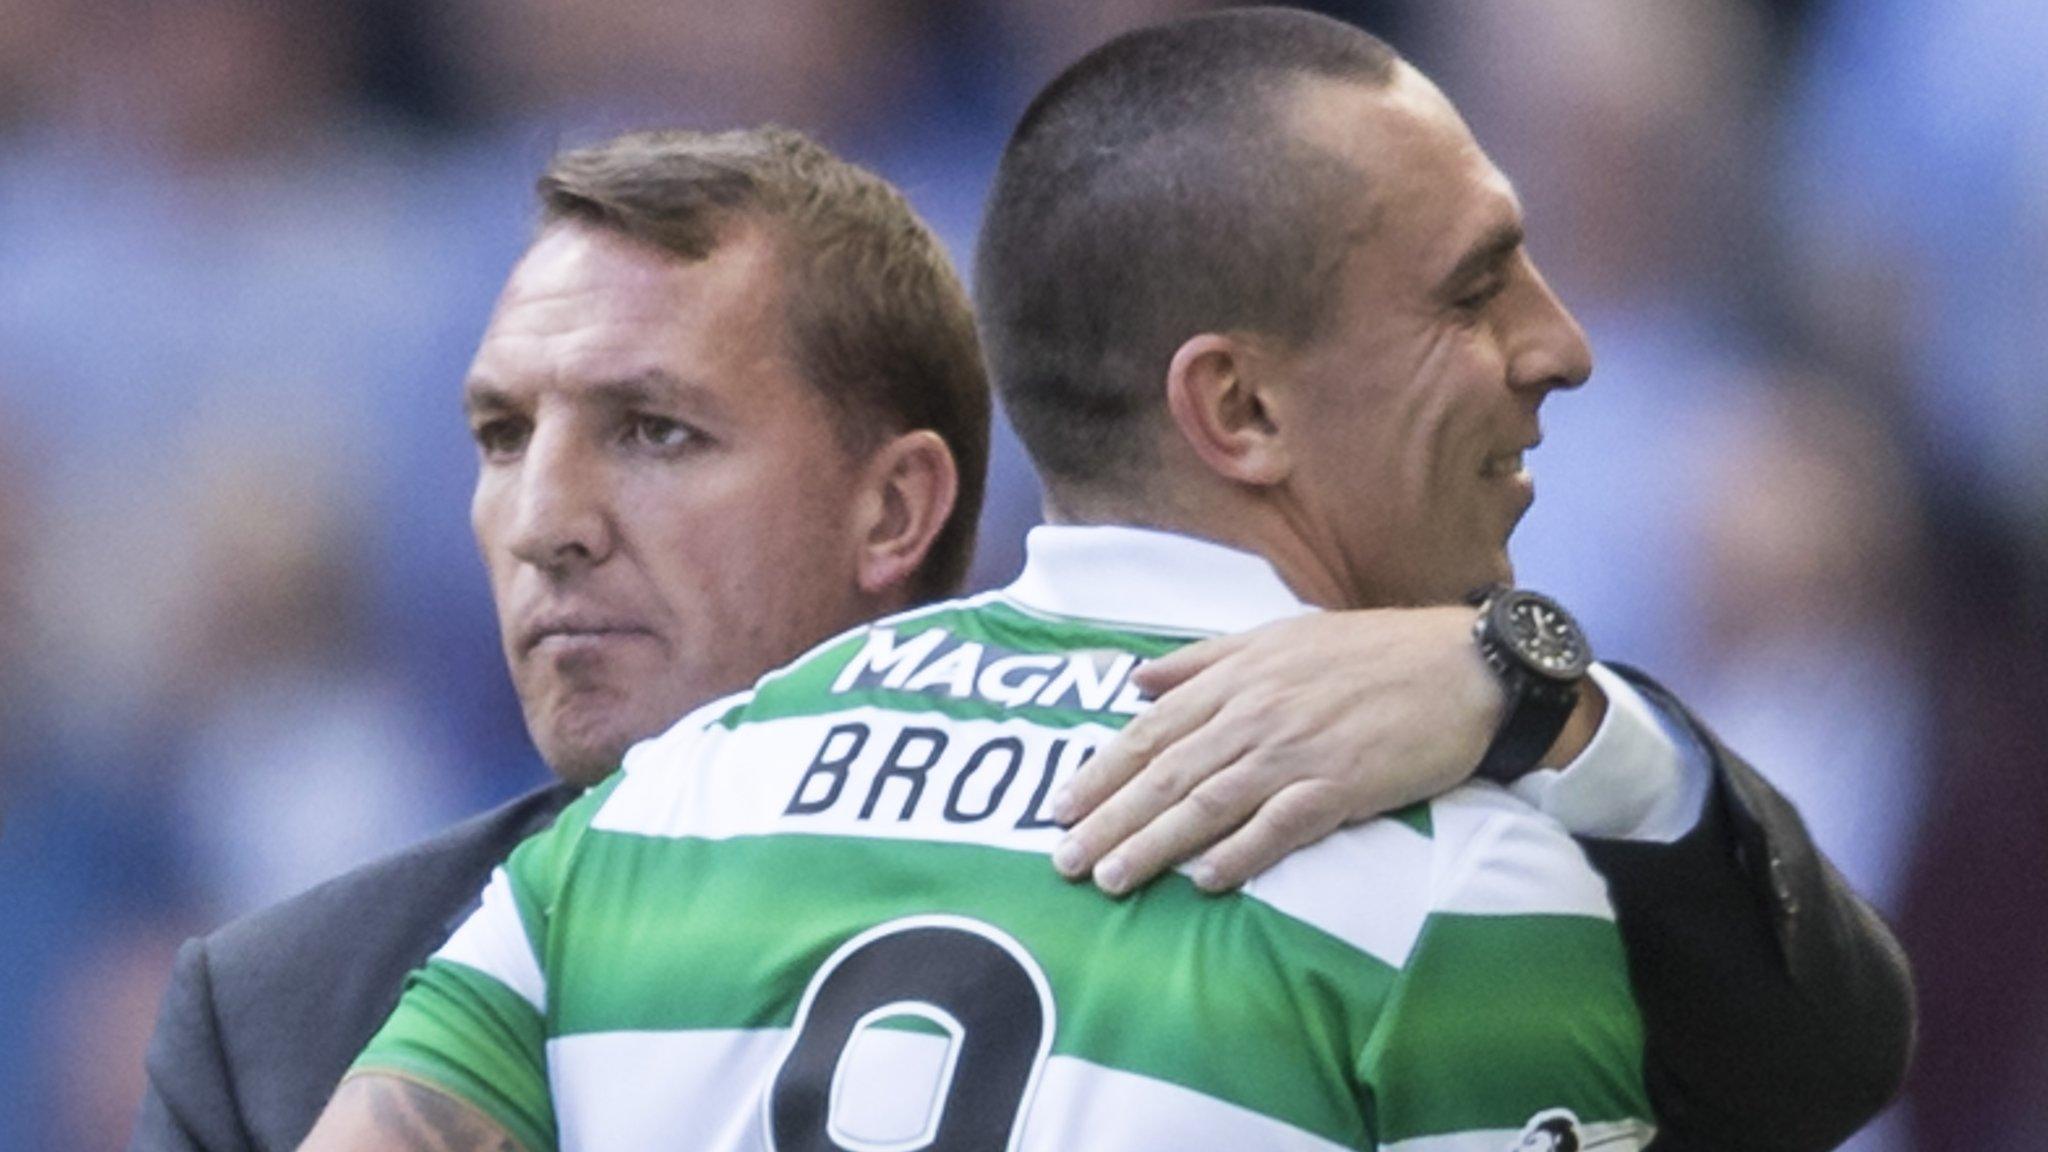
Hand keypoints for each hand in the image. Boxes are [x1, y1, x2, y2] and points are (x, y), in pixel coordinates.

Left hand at [1050, 607, 1507, 894]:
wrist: (1466, 664)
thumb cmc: (1373, 651)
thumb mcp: (1279, 636)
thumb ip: (1204, 659)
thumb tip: (1137, 679)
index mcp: (1238, 677)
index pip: (1151, 731)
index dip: (1101, 773)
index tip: (1060, 810)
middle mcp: (1256, 714)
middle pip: (1167, 774)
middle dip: (1109, 821)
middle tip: (1064, 863)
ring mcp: (1299, 751)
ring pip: (1209, 804)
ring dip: (1154, 846)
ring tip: (1111, 880)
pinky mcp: (1342, 785)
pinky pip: (1280, 826)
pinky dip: (1239, 854)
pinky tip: (1204, 880)